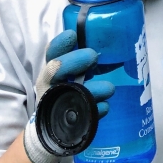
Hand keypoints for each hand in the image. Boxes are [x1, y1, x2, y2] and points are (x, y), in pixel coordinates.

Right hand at [23, 29, 113, 162]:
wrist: (55, 128)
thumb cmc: (67, 92)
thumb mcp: (72, 75)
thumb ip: (85, 63)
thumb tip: (113, 47)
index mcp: (52, 70)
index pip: (51, 52)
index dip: (60, 43)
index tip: (73, 34)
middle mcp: (50, 85)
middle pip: (54, 69)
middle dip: (73, 61)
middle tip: (92, 56)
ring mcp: (55, 105)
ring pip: (69, 94)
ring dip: (91, 90)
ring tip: (109, 88)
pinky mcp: (65, 124)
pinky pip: (81, 117)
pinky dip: (94, 111)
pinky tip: (104, 107)